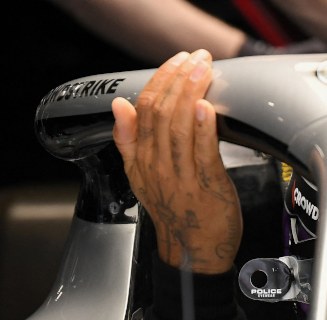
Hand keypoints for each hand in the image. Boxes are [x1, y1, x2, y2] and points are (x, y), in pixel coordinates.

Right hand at [112, 49, 241, 273]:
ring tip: (202, 70)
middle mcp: (158, 167)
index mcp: (142, 160)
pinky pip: (203, 153)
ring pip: (179, 128)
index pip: (145, 109)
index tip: (176, 61)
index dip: (161, 80)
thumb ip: (128, 140)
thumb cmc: (176, 213)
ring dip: (192, 94)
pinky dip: (204, 128)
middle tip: (195, 58)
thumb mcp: (142, 176)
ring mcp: (181, 177)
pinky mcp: (207, 187)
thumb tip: (119, 105)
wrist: (194, 254)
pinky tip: (206, 108)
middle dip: (179, 80)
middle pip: (161, 113)